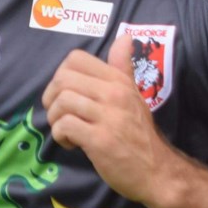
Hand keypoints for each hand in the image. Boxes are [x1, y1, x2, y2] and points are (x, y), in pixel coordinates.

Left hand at [42, 34, 177, 205]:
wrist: (157, 170)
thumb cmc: (139, 133)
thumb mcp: (133, 95)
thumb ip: (122, 67)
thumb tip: (124, 37)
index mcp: (118, 80)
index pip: (76, 58)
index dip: (61, 74)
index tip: (66, 94)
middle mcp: (113, 93)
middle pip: (62, 79)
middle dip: (51, 98)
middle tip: (59, 114)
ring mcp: (107, 116)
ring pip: (62, 102)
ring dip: (55, 119)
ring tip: (66, 131)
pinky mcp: (100, 140)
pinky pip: (65, 126)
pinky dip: (60, 135)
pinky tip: (72, 143)